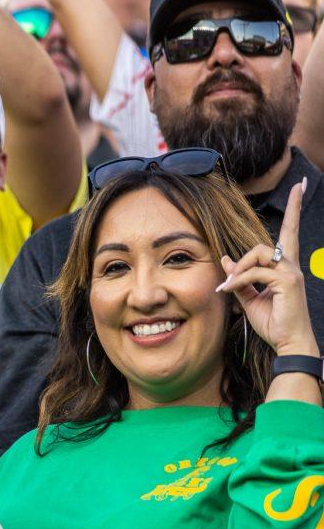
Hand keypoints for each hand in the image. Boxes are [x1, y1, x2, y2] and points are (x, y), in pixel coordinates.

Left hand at [218, 178, 318, 356]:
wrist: (288, 342)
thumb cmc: (273, 322)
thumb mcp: (249, 298)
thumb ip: (239, 278)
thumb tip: (226, 259)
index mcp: (284, 267)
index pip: (289, 232)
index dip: (296, 208)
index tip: (301, 186)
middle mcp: (290, 265)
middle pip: (264, 243)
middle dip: (243, 258)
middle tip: (228, 282)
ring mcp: (291, 272)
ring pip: (257, 254)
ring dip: (238, 270)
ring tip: (228, 288)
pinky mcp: (287, 281)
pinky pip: (254, 272)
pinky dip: (238, 280)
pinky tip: (230, 291)